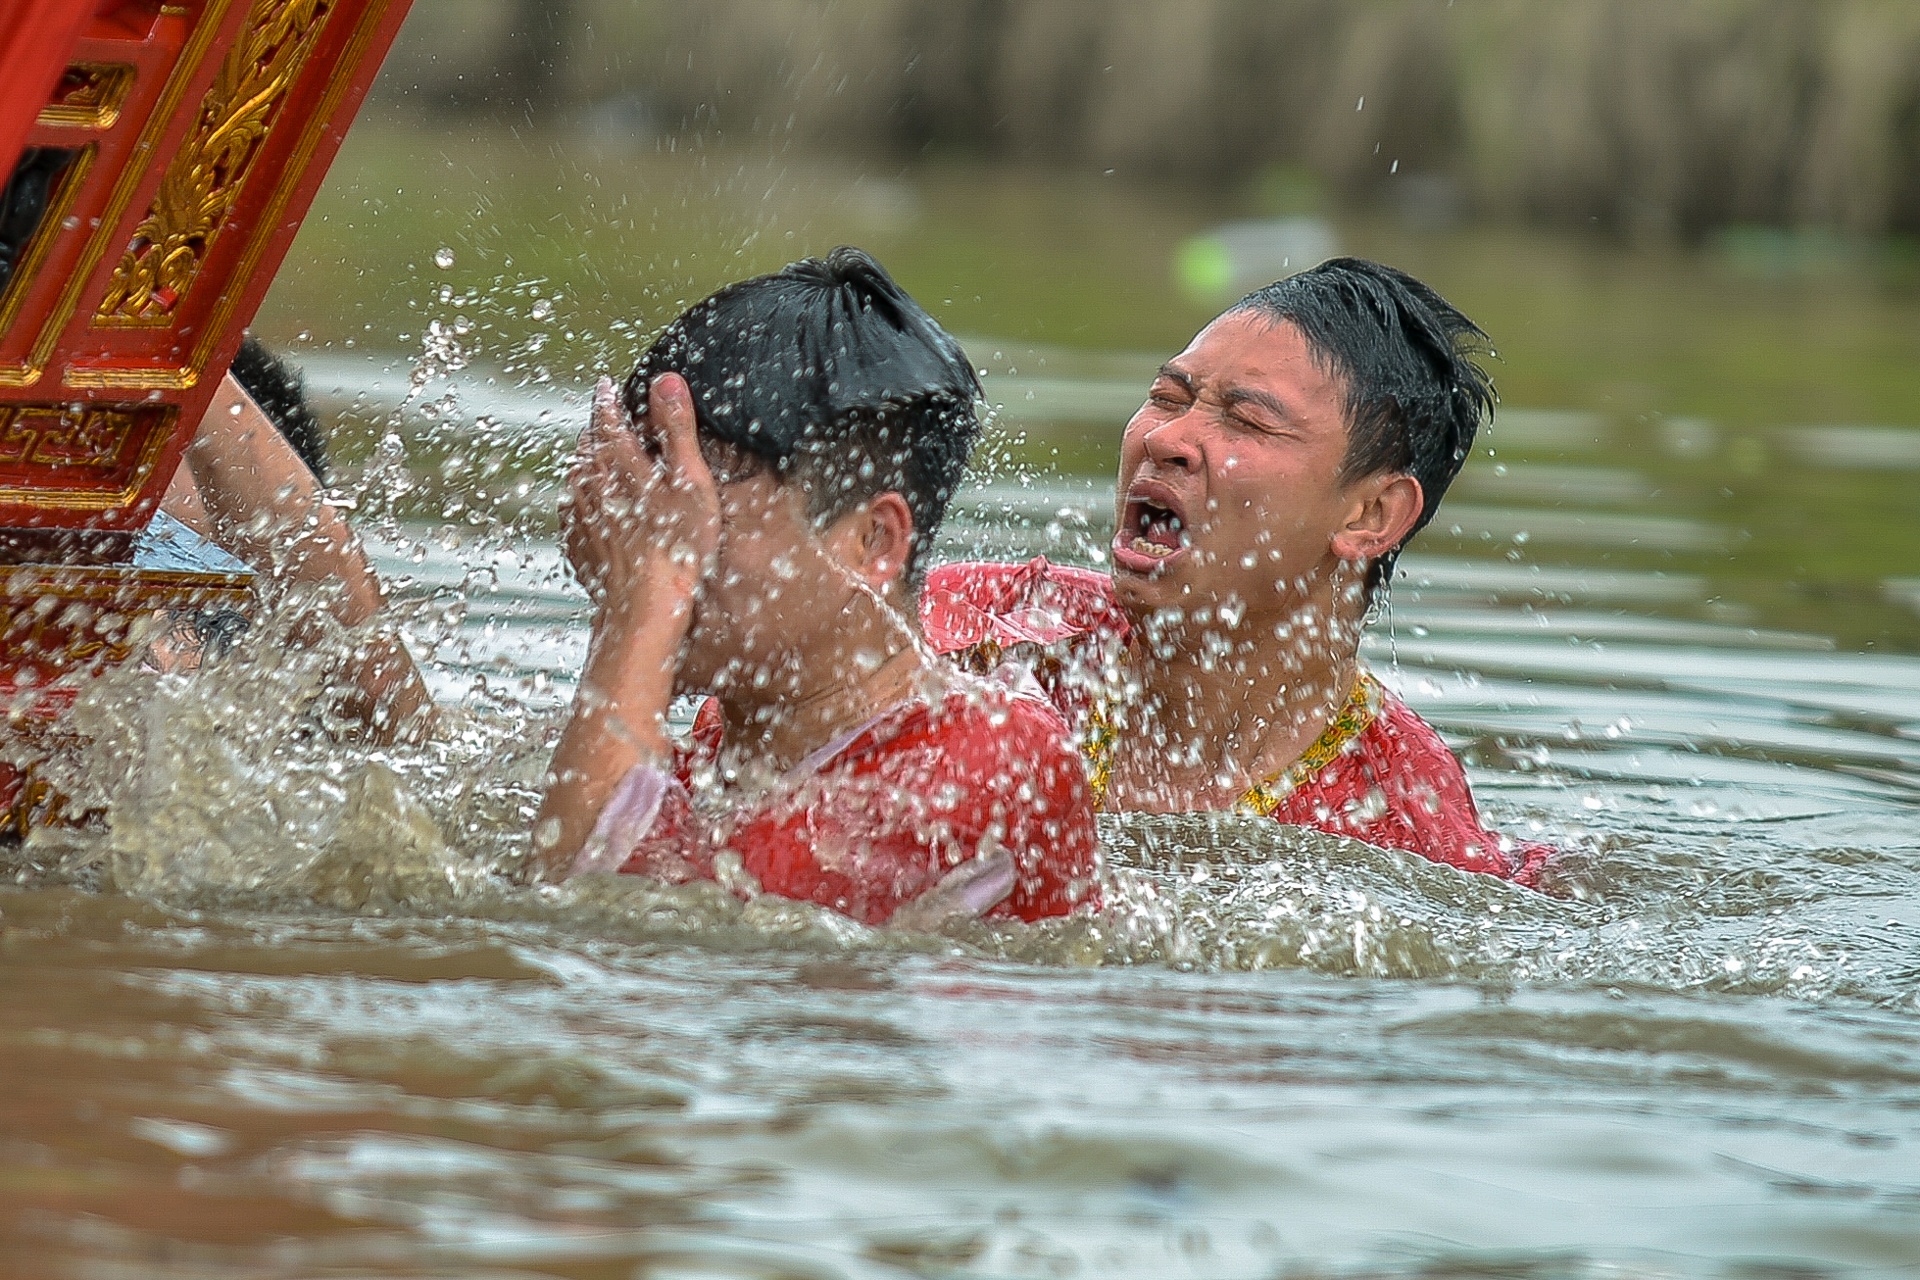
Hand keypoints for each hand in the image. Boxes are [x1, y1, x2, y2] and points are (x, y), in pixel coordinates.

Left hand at [563, 374, 719, 618]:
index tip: (608, 386)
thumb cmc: (676, 549)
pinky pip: (572, 509)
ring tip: (598, 459)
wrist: (644, 609)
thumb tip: (666, 380)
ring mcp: (577, 516)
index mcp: (616, 462)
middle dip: (597, 429)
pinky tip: (591, 505)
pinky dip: (581, 498)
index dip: (609, 399)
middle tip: (606, 420)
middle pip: (587, 445)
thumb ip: (676, 428)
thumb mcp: (690, 482)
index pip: (606, 417)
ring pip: (576, 475)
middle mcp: (588, 484)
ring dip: (586, 461)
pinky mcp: (575, 543)